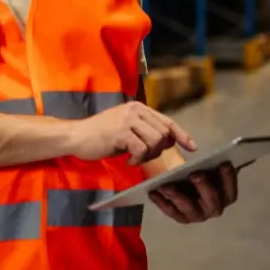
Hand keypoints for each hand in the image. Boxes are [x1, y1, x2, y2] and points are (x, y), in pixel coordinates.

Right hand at [70, 102, 195, 164]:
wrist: (76, 136)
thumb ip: (145, 130)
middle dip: (159, 150)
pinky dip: (137, 160)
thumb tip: (169, 140)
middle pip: (164, 134)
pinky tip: (127, 160)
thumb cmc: (101, 135)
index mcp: (138, 108)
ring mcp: (127, 120)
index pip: (167, 121)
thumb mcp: (126, 128)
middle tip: (143, 156)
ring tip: (134, 157)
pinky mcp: (120, 132)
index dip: (182, 135)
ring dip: (148, 155)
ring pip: (155, 141)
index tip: (192, 147)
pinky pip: (141, 150)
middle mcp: (135, 110)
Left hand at [149, 162, 237, 223]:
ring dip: (177, 197)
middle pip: (212, 201)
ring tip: (165, 185)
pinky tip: (153, 192)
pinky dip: (161, 202)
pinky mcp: (181, 217)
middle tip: (195, 174)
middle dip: (204, 187)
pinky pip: (171, 211)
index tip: (224, 164)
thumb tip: (228, 151)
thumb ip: (218, 161)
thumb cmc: (203, 172)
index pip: (231, 190)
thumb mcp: (211, 165)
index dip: (229, 178)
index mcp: (225, 197)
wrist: (186, 183)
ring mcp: (197, 215)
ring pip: (189, 209)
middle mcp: (214, 209)